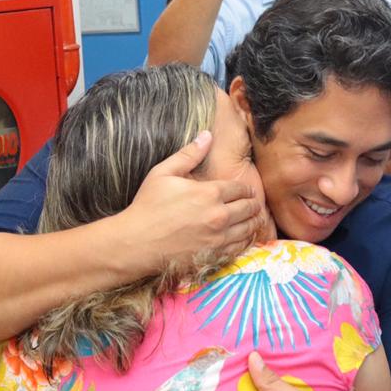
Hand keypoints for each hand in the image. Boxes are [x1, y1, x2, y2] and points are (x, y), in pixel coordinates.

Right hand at [120, 132, 263, 267]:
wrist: (137, 243)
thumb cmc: (148, 206)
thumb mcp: (163, 173)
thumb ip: (189, 154)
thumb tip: (207, 135)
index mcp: (209, 193)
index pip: (240, 189)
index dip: (246, 189)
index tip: (246, 190)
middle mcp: (218, 215)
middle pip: (249, 208)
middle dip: (253, 204)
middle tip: (254, 204)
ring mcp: (218, 238)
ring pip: (248, 229)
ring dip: (253, 222)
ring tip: (254, 219)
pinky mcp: (214, 255)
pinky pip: (240, 248)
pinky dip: (245, 241)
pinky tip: (243, 237)